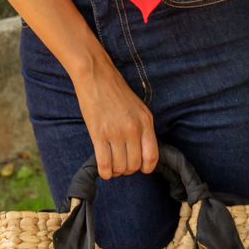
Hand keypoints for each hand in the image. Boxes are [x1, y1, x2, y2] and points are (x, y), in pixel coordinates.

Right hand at [73, 58, 159, 180]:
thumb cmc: (116, 92)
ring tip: (111, 165)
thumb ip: (143, 129)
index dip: (146, 168)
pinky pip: (104, 164)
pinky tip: (103, 169)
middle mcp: (133, 129)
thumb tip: (142, 153)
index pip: (152, 156)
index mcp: (146, 122)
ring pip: (120, 167)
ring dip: (115, 171)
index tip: (140, 168)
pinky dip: (104, 172)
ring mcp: (116, 132)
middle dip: (127, 170)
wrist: (96, 76)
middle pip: (134, 165)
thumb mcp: (138, 108)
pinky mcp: (99, 134)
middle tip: (121, 165)